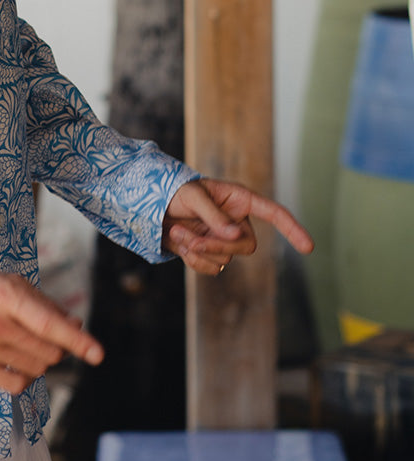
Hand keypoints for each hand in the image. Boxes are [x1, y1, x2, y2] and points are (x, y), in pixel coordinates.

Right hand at [0, 270, 103, 393]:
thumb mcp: (11, 285)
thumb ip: (45, 305)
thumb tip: (77, 325)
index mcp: (7, 296)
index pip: (49, 323)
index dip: (76, 339)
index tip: (98, 354)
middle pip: (49, 351)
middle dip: (57, 346)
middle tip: (43, 336)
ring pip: (37, 369)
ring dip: (40, 360)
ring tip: (21, 343)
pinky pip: (18, 385)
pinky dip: (25, 377)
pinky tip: (14, 362)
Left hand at [163, 177, 313, 275]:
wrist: (151, 207)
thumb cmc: (174, 192)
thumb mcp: (193, 196)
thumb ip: (215, 215)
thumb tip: (236, 237)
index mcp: (239, 200)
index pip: (274, 214)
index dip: (292, 229)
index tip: (308, 247)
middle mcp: (236, 222)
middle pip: (246, 246)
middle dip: (216, 245)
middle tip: (187, 237)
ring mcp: (224, 240)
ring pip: (225, 259)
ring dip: (198, 250)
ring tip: (176, 232)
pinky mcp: (210, 253)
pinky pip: (211, 268)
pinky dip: (193, 260)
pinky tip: (179, 244)